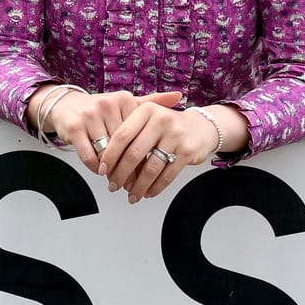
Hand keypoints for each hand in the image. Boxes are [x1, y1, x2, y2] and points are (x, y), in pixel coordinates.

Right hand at [46, 89, 183, 173]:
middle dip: (129, 166)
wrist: (66, 106)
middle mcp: (107, 105)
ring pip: (107, 152)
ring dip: (112, 169)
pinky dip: (95, 167)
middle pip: (124, 145)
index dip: (144, 153)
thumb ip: (152, 102)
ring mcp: (90, 115)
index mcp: (124, 100)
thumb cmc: (101, 110)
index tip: (147, 168)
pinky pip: (89, 155)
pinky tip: (100, 171)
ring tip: (116, 179)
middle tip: (132, 182)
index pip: (139, 132)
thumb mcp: (126, 104)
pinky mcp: (75, 127)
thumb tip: (179, 95)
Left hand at [99, 100, 218, 204]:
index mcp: (146, 110)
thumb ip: (128, 132)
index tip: (103, 169)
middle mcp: (161, 120)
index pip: (122, 135)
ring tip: (131, 194)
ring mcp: (176, 135)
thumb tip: (105, 161)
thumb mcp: (148, 119)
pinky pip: (167, 175)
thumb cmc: (167, 126)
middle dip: (121, 174)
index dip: (110, 155)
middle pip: (134, 153)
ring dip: (138, 186)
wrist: (201, 127)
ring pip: (150, 168)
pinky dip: (156, 187)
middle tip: (113, 186)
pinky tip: (149, 192)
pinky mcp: (187, 151)